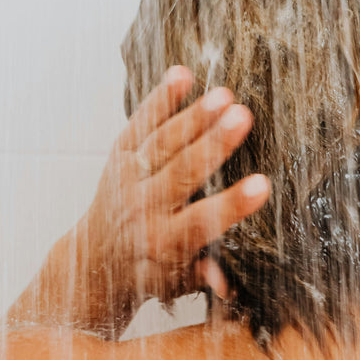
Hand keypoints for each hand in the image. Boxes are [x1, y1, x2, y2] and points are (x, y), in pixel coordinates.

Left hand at [63, 66, 270, 334]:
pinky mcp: (119, 155)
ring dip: (194, 117)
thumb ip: (203, 278)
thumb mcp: (177, 285)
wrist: (95, 260)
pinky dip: (160, 99)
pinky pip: (140, 123)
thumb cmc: (152, 273)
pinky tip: (183, 74)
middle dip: (213, 144)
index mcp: (165, 243)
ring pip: (163, 143)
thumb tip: (227, 285)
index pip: (202, 222)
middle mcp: (143, 208)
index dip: (233, 204)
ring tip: (224, 94)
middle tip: (243, 117)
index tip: (263, 185)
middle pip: (181, 173)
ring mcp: (128, 178)